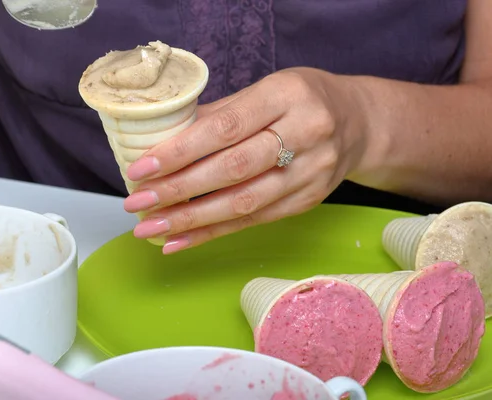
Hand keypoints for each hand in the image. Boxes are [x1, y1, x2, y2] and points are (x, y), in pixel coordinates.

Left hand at [123, 68, 367, 253]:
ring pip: (244, 203)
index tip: (143, 168)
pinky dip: (213, 233)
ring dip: (191, 220)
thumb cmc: (301, 100)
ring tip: (151, 228)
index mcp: (287, 95)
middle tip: (137, 202)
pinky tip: (180, 241)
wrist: (358, 124)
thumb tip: (164, 140)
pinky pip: (254, 221)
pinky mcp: (307, 201)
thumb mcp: (265, 90)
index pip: (226, 127)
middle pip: (233, 169)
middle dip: (179, 189)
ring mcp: (311, 173)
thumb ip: (219, 114)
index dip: (181, 151)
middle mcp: (305, 134)